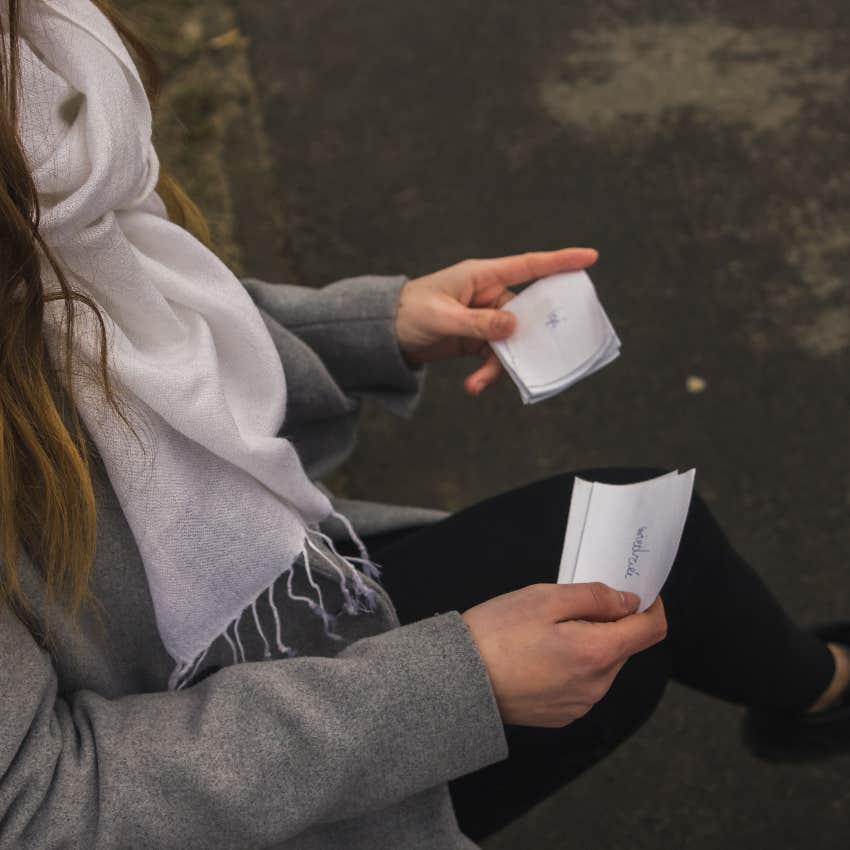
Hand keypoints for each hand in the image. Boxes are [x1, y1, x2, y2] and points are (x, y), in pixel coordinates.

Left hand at [395, 247, 598, 394]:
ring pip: (510, 341)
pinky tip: (472, 386)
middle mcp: (488, 294)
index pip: (528, 265)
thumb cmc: (408, 312)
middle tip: (533, 357)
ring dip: (497, 365)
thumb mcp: (443, 318)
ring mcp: (484, 318)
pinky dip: (486, 373)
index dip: (560, 261)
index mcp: (482, 276)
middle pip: (525, 314)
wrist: (383, 333)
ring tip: (476, 384)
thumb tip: (513, 326)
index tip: (590, 258)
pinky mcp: (476, 339)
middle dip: (528, 338)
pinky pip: (494, 355)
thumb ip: (479, 323)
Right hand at [461, 583, 666, 727]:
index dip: (650, 605)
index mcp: (597, 653)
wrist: (457, 682)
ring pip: (602, 664)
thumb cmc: (495, 635)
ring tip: (544, 632)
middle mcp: (596, 686)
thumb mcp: (544, 598)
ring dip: (588, 643)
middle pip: (623, 646)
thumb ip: (594, 597)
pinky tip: (538, 655)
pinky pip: (581, 683)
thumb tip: (629, 601)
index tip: (637, 592)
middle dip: (607, 622)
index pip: (651, 630)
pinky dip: (571, 664)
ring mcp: (579, 704)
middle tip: (567, 606)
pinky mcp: (562, 714)